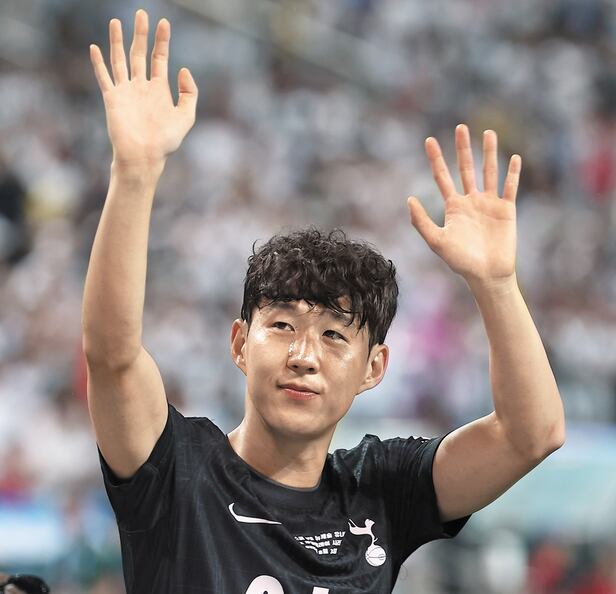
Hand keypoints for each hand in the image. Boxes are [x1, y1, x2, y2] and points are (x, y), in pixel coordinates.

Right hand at [89, 9, 197, 166]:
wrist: (144, 156)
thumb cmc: (166, 141)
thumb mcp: (186, 116)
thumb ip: (189, 92)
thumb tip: (182, 68)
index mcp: (159, 90)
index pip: (159, 58)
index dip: (162, 40)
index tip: (164, 22)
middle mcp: (141, 87)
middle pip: (139, 53)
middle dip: (141, 33)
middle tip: (141, 13)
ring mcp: (126, 92)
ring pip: (120, 60)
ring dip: (118, 41)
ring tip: (115, 21)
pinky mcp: (112, 98)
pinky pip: (104, 76)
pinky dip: (99, 63)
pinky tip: (95, 48)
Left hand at [407, 125, 520, 285]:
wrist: (486, 275)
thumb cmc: (460, 261)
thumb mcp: (436, 241)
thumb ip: (422, 221)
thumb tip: (409, 198)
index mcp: (453, 206)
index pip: (442, 177)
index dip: (436, 159)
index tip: (429, 140)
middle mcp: (471, 201)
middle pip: (466, 168)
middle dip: (463, 148)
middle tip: (460, 127)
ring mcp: (489, 203)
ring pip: (489, 172)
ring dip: (489, 153)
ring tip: (488, 132)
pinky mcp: (506, 209)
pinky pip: (510, 187)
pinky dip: (512, 173)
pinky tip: (514, 157)